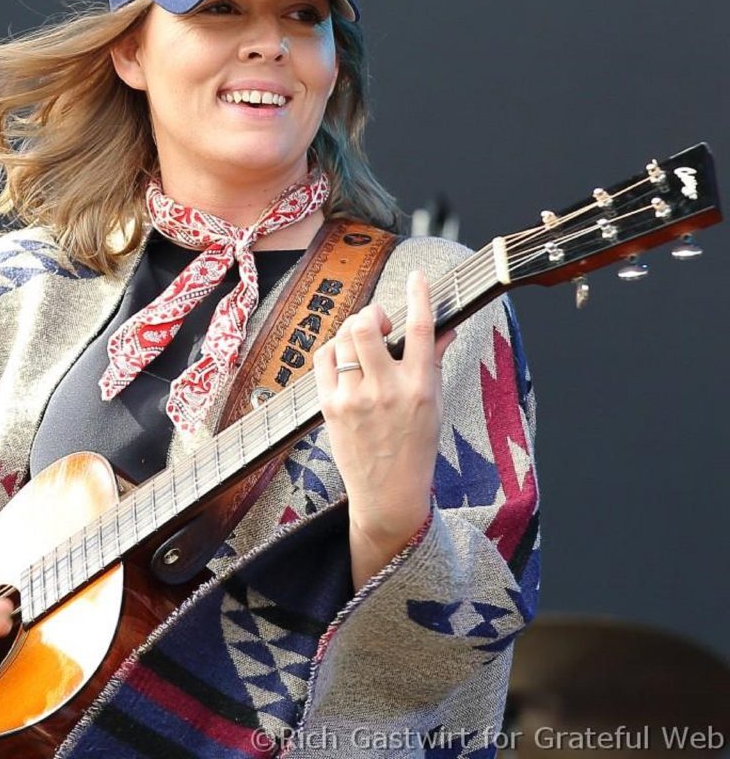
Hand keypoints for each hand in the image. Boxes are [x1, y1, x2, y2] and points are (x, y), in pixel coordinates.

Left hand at [313, 271, 455, 578]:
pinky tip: (344, 358)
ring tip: (363, 342)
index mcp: (419, 388)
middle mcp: (386, 390)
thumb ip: (434, 361)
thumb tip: (445, 327)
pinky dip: (334, 349)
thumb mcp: (434, 404)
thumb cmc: (416, 446)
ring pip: (343, 338)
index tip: (417, 278)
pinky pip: (324, 357)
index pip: (421, 330)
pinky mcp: (330, 407)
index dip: (419, 296)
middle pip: (366, 326)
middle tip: (379, 321)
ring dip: (353, 329)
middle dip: (371, 313)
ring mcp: (354, 399)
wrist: (388, 493)